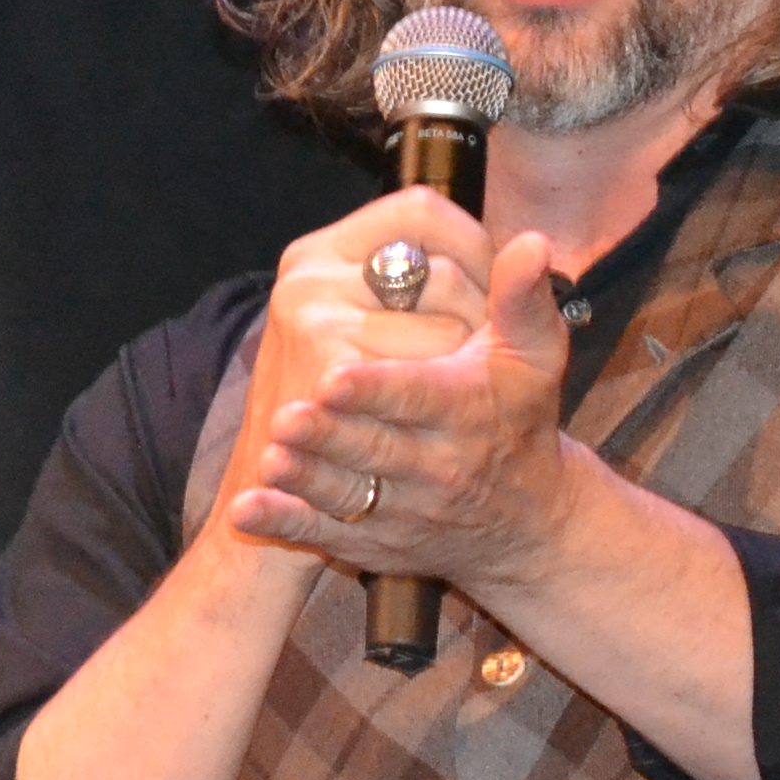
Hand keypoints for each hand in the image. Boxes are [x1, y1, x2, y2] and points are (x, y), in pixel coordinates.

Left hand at [219, 207, 584, 597]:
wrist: (523, 521)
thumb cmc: (518, 416)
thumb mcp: (533, 357)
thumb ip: (521, 298)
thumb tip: (530, 239)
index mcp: (467, 413)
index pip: (418, 398)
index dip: (376, 390)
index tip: (333, 377)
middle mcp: (436, 467)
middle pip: (374, 449)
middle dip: (329, 437)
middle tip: (284, 417)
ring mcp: (402, 509)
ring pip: (347, 494)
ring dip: (306, 481)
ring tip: (270, 458)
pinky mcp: (373, 540)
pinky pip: (324, 535)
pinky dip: (286, 526)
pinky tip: (246, 511)